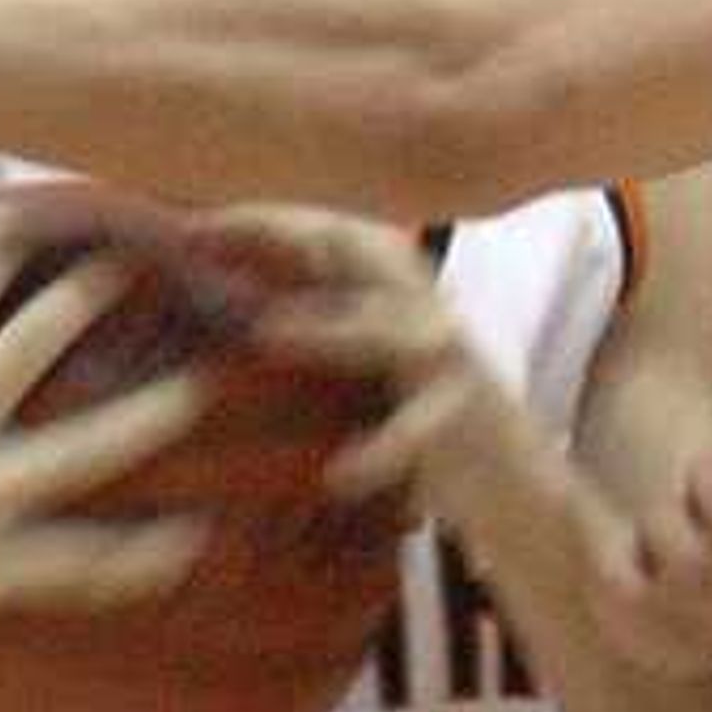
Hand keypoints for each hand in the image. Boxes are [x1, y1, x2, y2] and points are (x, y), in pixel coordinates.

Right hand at [0, 241, 208, 702]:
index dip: (0, 254)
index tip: (38, 224)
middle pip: (28, 347)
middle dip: (84, 297)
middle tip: (133, 265)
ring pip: (77, 453)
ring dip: (142, 418)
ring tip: (196, 390)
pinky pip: (77, 564)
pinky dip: (136, 557)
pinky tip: (189, 540)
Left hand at [207, 209, 519, 527]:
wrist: (518, 492)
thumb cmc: (429, 432)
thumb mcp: (376, 373)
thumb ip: (326, 335)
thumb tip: (237, 319)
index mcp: (396, 293)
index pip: (329, 233)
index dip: (265, 219)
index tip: (192, 224)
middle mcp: (424, 312)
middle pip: (356, 249)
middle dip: (283, 234)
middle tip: (208, 235)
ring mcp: (448, 361)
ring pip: (386, 330)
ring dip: (326, 328)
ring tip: (266, 331)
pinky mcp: (464, 419)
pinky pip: (416, 431)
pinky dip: (378, 453)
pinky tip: (341, 474)